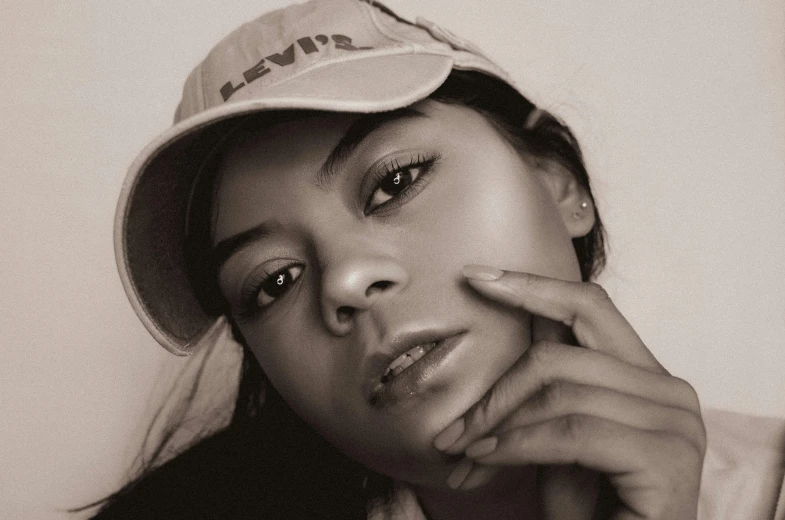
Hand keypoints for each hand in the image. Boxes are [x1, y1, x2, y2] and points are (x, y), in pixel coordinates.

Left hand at [433, 266, 705, 519]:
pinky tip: (488, 460)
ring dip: (499, 424)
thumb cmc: (589, 505)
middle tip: (452, 427)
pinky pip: (572, 430)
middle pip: (562, 351)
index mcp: (645, 374)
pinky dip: (518, 445)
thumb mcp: (554, 433)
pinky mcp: (667, 457)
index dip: (529, 286)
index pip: (586, 306)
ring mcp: (676, 422)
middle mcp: (669, 390)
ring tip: (464, 452)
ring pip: (560, 390)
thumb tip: (486, 336)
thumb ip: (541, 388)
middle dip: (498, 387)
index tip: (475, 276)